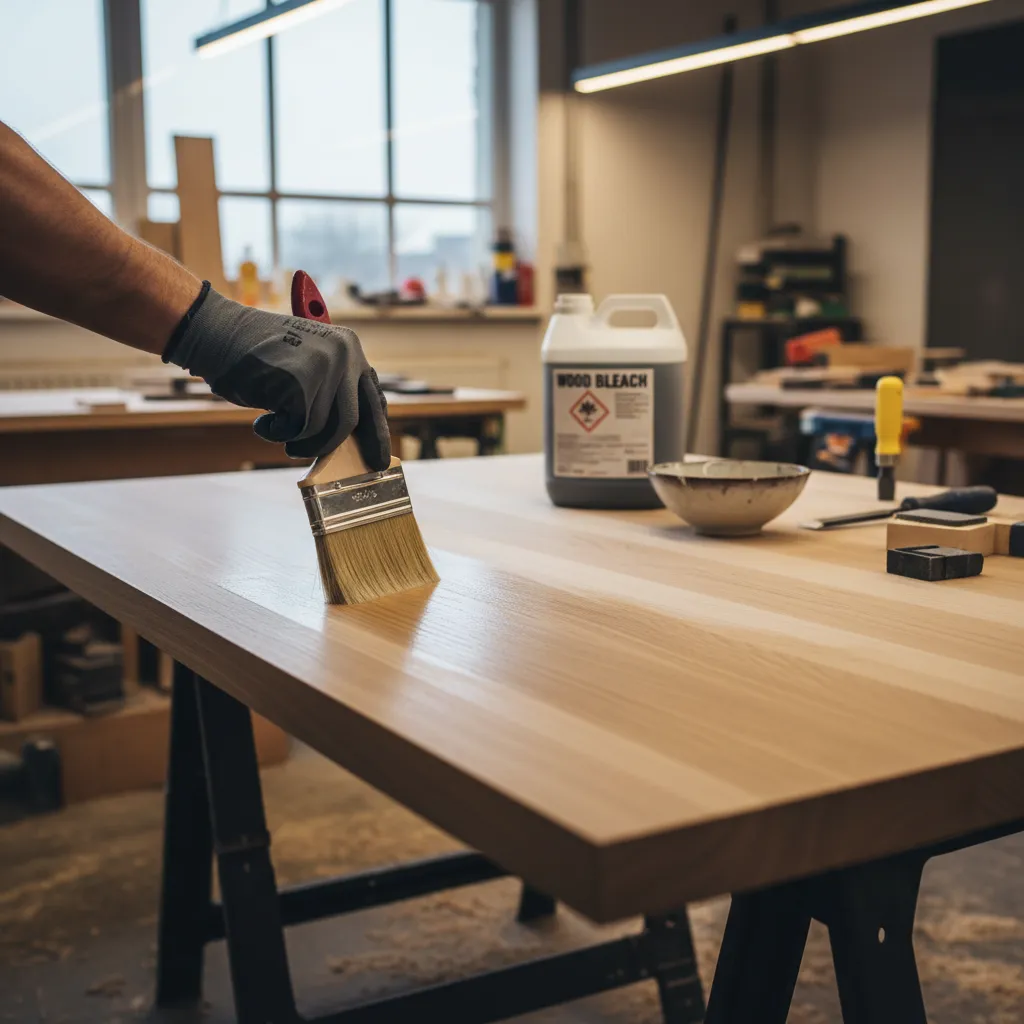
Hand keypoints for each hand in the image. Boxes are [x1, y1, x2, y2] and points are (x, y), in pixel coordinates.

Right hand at [163, 285, 389, 466]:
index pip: (372, 398)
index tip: (378, 456)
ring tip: (277, 429)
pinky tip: (263, 423)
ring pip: (323, 429)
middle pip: (352, 420)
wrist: (217, 332)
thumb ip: (332, 390)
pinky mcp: (300, 382)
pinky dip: (277, 434)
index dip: (376, 430)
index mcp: (349, 348)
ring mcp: (323, 366)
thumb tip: (352, 435)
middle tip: (332, 465)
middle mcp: (344, 354)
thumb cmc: (257, 357)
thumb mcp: (307, 365)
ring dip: (298, 440)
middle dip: (335, 447)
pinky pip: (298, 429)